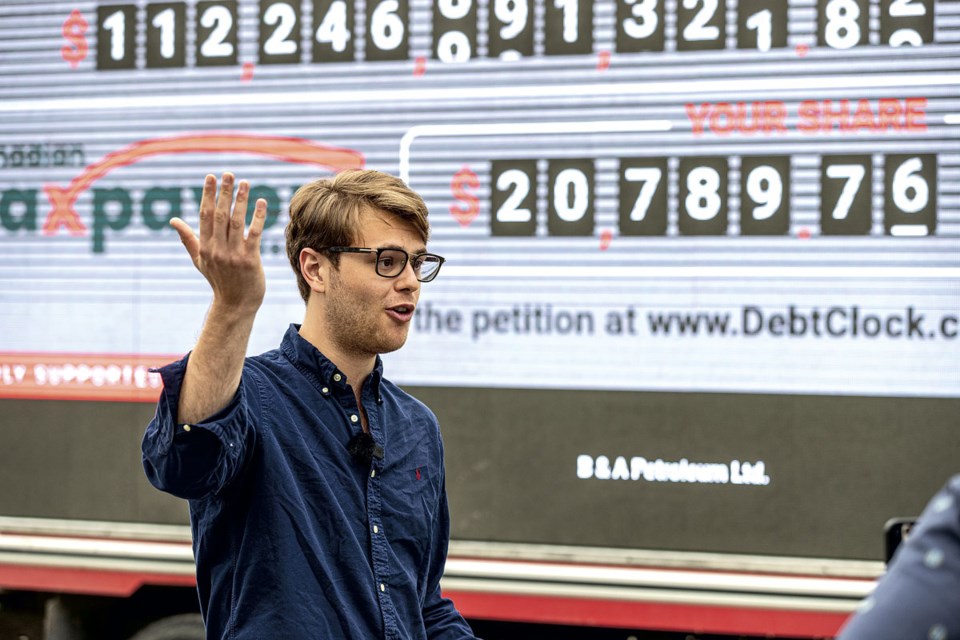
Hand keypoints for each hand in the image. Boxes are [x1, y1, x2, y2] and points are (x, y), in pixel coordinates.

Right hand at [171, 173, 267, 313]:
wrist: (236, 305)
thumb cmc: (219, 280)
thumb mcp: (199, 260)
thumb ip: (188, 238)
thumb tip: (173, 220)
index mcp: (204, 247)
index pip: (205, 216)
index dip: (208, 195)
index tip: (211, 177)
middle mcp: (217, 249)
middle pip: (220, 216)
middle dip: (224, 193)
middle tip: (228, 174)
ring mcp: (234, 255)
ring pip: (236, 222)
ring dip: (241, 201)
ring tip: (245, 183)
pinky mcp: (250, 260)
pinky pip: (254, 234)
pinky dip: (257, 218)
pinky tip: (261, 202)